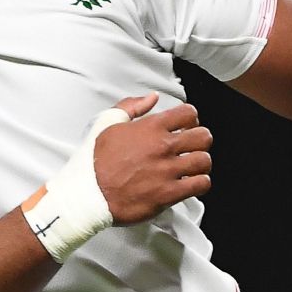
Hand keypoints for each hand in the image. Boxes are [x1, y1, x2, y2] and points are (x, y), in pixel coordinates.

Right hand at [94, 93, 213, 223]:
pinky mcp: (169, 193)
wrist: (87, 193)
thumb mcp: (105, 124)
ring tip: (190, 167)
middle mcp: (162, 147)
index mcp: (150, 127)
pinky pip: (201, 184)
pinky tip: (190, 183)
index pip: (188, 113)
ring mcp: (167, 170)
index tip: (186, 126)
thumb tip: (151, 98)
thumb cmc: (93, 161)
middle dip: (199, 140)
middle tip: (191, 147)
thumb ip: (131, 106)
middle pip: (203, 136)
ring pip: (204, 161)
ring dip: (199, 163)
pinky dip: (200, 183)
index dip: (190, 119)